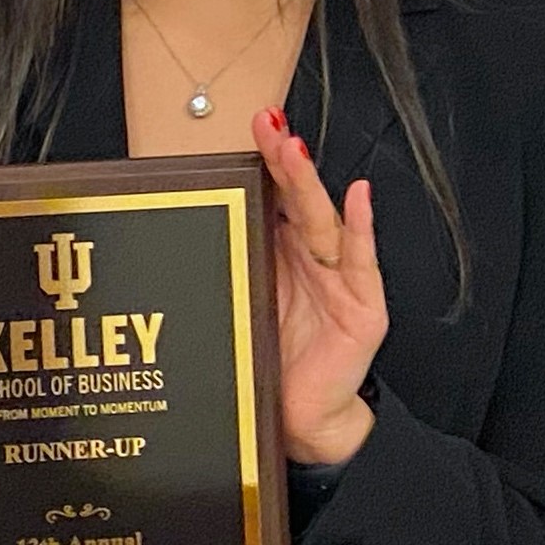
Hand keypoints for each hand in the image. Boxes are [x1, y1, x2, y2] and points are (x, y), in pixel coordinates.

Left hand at [252, 107, 385, 468]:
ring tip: (294, 150)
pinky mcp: (363, 309)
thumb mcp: (240, 303)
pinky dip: (361, 228)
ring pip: (323, 223)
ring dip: (308, 184)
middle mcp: (313, 260)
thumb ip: (228, 261)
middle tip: (268, 125)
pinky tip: (359, 196)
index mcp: (283, 255)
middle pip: (299, 202)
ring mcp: (341, 280)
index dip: (266, 163)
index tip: (252, 126)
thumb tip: (181, 222)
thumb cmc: (267, 360)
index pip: (276, 199)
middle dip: (283, 161)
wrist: (301, 419)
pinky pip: (360, 262)